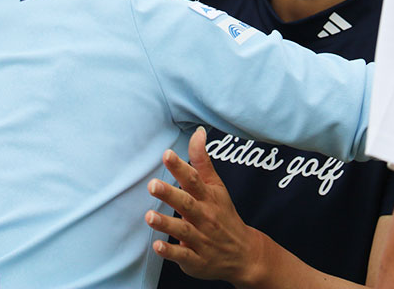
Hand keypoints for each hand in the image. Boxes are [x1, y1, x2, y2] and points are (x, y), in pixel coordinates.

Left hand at [145, 127, 261, 284]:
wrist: (244, 253)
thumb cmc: (223, 214)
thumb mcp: (217, 187)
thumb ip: (202, 161)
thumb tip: (197, 132)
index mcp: (208, 198)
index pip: (194, 180)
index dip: (180, 166)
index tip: (167, 154)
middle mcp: (205, 217)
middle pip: (187, 204)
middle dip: (170, 194)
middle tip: (153, 185)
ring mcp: (202, 240)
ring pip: (183, 231)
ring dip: (166, 223)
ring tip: (149, 216)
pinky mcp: (196, 260)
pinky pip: (183, 256)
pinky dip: (170, 252)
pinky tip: (157, 246)